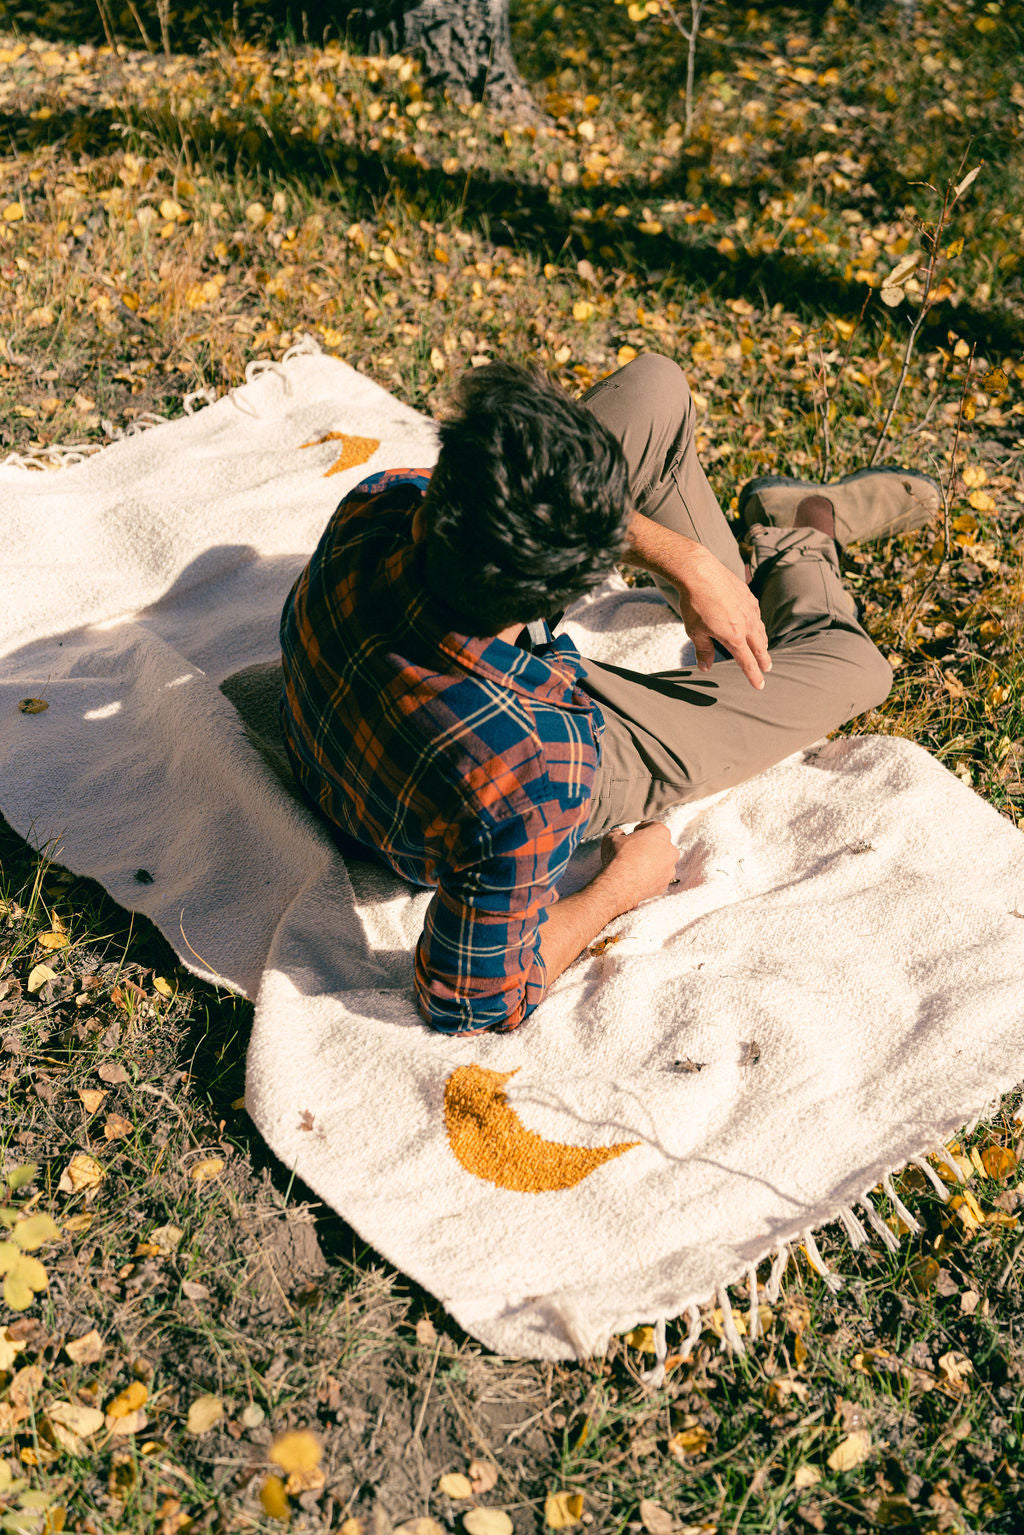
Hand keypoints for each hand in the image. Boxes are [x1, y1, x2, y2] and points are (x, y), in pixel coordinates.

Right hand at [599, 821, 677, 908]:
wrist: (621, 885)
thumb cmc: (618, 857)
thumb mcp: (611, 838)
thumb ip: (617, 833)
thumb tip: (618, 833)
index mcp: (660, 833)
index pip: (654, 826)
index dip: (643, 829)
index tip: (634, 833)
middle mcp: (670, 850)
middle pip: (661, 845)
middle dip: (650, 847)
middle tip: (635, 851)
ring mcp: (670, 869)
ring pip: (662, 864)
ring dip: (652, 864)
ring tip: (635, 868)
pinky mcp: (665, 885)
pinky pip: (658, 879)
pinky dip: (650, 878)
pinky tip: (637, 880)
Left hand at [624, 514, 770, 689]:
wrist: (699, 572)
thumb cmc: (694, 604)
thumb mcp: (695, 631)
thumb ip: (703, 651)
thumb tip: (706, 667)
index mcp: (734, 637)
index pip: (747, 662)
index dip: (754, 676)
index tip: (759, 685)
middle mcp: (746, 624)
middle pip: (760, 648)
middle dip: (764, 661)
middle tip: (767, 668)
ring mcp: (749, 609)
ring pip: (760, 630)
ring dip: (762, 643)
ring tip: (762, 649)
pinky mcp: (748, 596)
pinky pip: (756, 614)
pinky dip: (757, 623)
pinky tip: (754, 624)